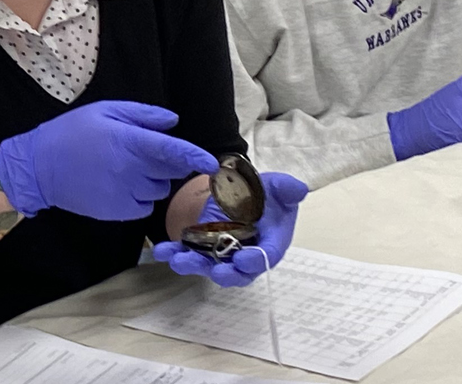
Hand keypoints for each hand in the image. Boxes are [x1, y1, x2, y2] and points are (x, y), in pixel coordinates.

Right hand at [0, 101, 219, 220]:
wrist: (38, 167)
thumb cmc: (72, 133)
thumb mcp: (105, 111)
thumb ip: (142, 115)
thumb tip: (173, 122)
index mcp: (129, 142)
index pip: (173, 151)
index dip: (195, 157)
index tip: (212, 163)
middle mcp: (131, 170)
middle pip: (170, 172)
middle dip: (168, 163)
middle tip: (146, 153)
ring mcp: (124, 194)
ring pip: (158, 190)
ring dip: (153, 181)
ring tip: (128, 169)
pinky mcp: (117, 212)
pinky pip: (144, 207)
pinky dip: (141, 197)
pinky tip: (121, 185)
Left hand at [154, 172, 307, 286]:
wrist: (243, 191)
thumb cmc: (267, 193)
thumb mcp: (278, 186)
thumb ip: (287, 189)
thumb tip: (299, 189)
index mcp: (271, 242)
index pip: (266, 256)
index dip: (256, 261)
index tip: (243, 260)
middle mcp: (248, 254)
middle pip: (239, 273)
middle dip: (227, 275)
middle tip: (217, 273)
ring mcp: (224, 253)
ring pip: (210, 266)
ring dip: (194, 265)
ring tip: (179, 261)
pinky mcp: (204, 246)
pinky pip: (190, 253)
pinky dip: (175, 254)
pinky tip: (163, 251)